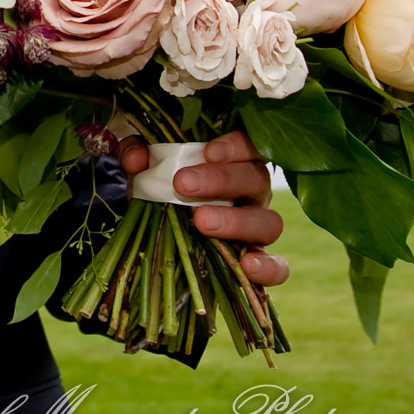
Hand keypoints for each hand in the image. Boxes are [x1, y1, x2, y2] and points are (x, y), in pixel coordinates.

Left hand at [116, 130, 289, 287]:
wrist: (160, 230)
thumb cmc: (163, 189)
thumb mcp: (147, 168)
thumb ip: (139, 154)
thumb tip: (135, 158)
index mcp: (235, 162)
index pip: (250, 145)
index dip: (235, 146)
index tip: (207, 152)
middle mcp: (253, 192)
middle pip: (256, 179)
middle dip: (221, 180)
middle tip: (183, 184)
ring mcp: (258, 226)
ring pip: (269, 221)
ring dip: (236, 221)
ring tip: (201, 221)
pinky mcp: (259, 261)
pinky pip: (278, 267)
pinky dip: (269, 267)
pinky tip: (247, 265)